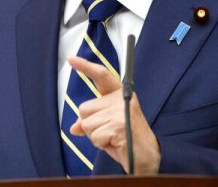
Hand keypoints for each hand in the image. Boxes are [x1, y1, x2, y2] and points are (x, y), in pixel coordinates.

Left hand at [68, 56, 160, 174]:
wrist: (146, 158)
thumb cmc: (126, 140)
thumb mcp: (106, 126)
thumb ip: (90, 121)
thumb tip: (74, 128)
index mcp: (119, 94)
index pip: (101, 75)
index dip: (85, 66)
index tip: (71, 58)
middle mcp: (121, 98)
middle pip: (84, 108)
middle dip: (90, 125)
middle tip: (109, 132)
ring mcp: (121, 111)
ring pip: (87, 124)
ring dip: (95, 136)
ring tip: (113, 138)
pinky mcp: (119, 125)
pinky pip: (94, 136)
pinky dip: (100, 144)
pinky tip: (115, 143)